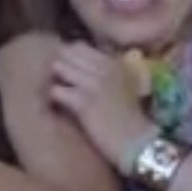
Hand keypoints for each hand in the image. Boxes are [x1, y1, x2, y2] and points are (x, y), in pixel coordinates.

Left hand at [47, 42, 159, 171]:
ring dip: (54, 79)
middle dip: (59, 66)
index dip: (68, 57)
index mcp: (114, 63)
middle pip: (67, 54)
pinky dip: (54, 97)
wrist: (138, 143)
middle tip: (58, 82)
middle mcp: (104, 69)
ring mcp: (94, 85)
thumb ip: (107, 74)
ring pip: (60, 67)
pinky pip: (57, 91)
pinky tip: (57, 106)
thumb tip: (79, 68)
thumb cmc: (131, 119)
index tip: (66, 70)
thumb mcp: (125, 87)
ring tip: (57, 92)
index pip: (79, 47)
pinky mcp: (84, 104)